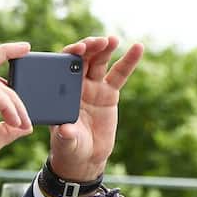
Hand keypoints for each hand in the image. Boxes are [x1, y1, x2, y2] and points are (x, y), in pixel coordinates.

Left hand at [49, 36, 143, 180]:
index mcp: (59, 92)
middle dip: (88, 48)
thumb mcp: (67, 143)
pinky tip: (138, 47)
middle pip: (81, 60)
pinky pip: (120, 74)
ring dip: (105, 49)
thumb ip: (66, 135)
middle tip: (97, 42)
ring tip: (112, 40)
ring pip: (99, 62)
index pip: (60, 67)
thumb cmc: (69, 148)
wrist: (86, 157)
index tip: (76, 49)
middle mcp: (75, 85)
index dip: (68, 55)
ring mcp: (92, 87)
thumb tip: (65, 130)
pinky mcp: (109, 93)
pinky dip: (129, 60)